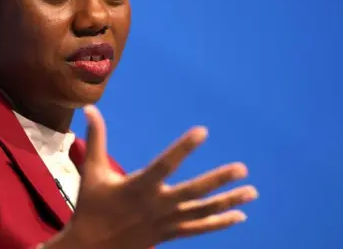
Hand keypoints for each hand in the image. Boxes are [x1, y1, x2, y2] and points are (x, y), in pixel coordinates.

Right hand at [44, 105, 257, 248]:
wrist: (92, 247)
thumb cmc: (92, 204)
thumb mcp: (92, 170)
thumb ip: (96, 139)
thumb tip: (89, 108)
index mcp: (138, 186)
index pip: (165, 164)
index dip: (183, 148)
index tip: (202, 131)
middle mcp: (156, 205)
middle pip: (193, 192)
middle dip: (219, 180)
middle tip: (242, 168)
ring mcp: (165, 222)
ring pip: (202, 212)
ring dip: (228, 202)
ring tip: (252, 192)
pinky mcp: (169, 235)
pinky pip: (198, 229)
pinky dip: (219, 222)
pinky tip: (239, 215)